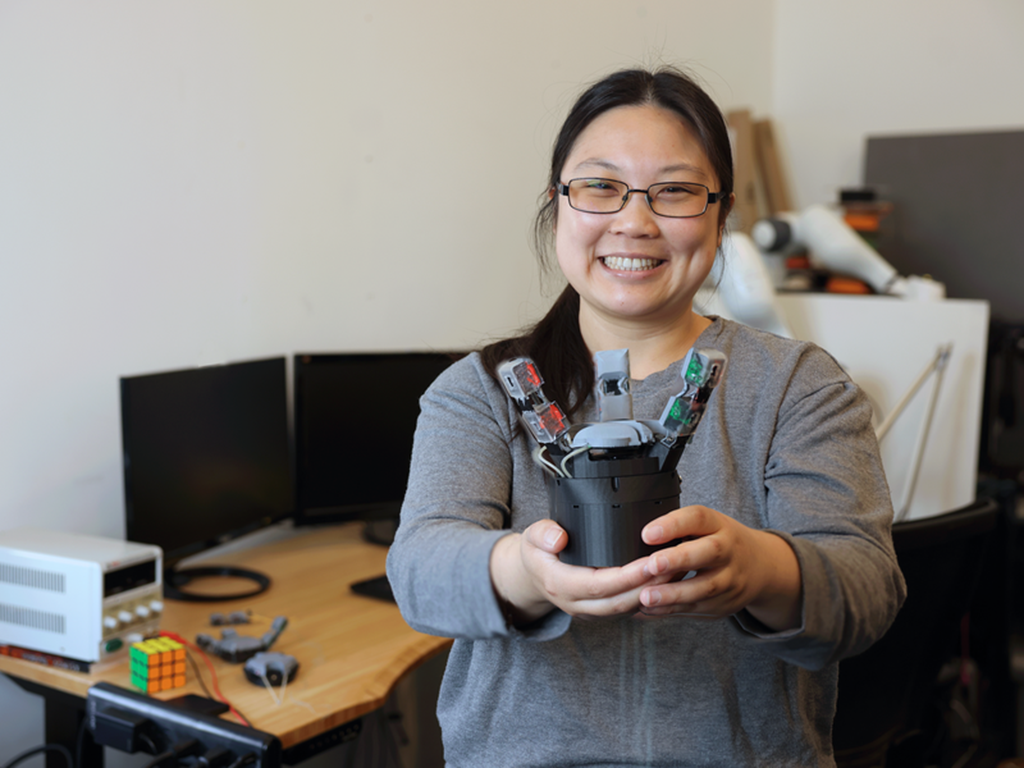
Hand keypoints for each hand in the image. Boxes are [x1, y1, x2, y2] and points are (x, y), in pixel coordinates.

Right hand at [490, 519, 670, 624]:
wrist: (533, 576)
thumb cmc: (537, 553)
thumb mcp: (531, 538)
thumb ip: (543, 534)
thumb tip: (559, 539)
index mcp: (561, 585)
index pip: (600, 584)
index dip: (628, 576)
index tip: (651, 561)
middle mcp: (578, 605)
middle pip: (620, 600)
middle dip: (650, 585)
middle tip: (676, 564)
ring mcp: (592, 612)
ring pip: (629, 607)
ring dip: (655, 592)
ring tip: (678, 569)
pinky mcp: (604, 611)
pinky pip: (630, 607)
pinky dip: (651, 596)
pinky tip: (668, 579)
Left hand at [638, 506, 801, 630]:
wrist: (760, 567)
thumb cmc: (720, 541)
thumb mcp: (706, 526)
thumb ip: (678, 528)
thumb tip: (639, 537)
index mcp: (719, 525)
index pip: (698, 518)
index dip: (673, 525)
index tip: (647, 534)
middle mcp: (730, 551)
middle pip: (709, 552)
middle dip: (679, 559)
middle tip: (652, 565)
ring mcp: (731, 580)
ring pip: (705, 588)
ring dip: (673, 594)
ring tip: (646, 597)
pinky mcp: (725, 604)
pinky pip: (698, 609)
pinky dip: (672, 610)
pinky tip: (649, 610)